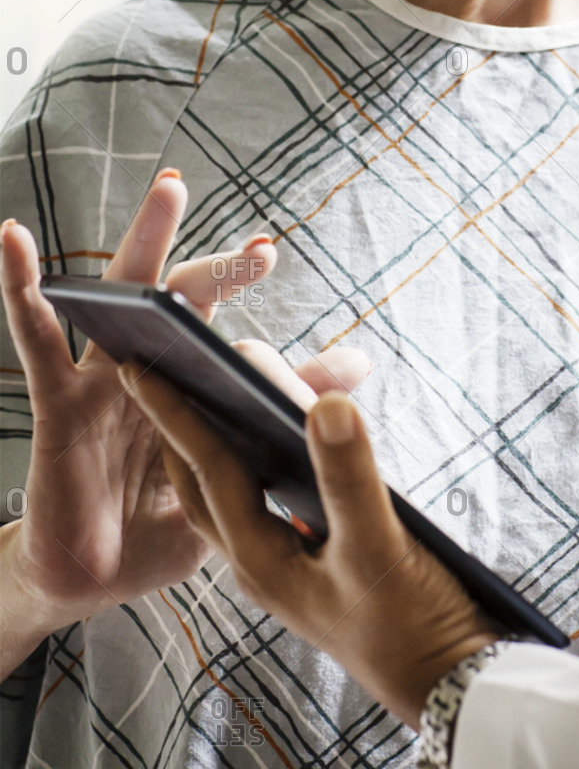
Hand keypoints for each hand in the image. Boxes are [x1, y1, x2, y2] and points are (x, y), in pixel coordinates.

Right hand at [0, 172, 370, 678]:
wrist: (92, 581)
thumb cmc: (159, 523)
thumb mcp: (231, 475)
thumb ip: (278, 417)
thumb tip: (355, 371)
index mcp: (190, 386)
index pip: (234, 336)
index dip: (274, 324)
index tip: (324, 313)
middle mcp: (149, 370)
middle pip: (186, 301)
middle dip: (223, 268)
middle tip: (265, 249)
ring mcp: (103, 380)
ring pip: (124, 296)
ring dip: (147, 238)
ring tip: (171, 187)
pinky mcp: (59, 402)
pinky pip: (37, 337)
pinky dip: (23, 285)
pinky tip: (15, 239)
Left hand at [119, 363, 495, 730]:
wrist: (448, 683)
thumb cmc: (412, 624)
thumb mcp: (380, 545)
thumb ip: (349, 475)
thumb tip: (323, 403)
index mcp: (260, 560)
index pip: (208, 470)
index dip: (175, 414)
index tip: (139, 368)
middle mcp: (263, 563)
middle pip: (204, 485)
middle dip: (179, 430)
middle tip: (160, 376)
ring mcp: (288, 567)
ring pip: (237, 495)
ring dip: (223, 445)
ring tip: (216, 397)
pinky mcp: (318, 566)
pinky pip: (272, 503)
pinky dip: (269, 464)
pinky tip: (289, 444)